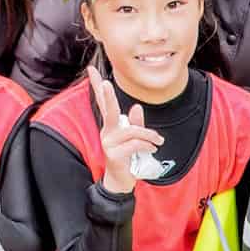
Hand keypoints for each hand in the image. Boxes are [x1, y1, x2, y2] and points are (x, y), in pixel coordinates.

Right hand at [91, 73, 163, 197]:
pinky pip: (135, 144)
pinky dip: (147, 145)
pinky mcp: (114, 154)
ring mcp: (109, 143)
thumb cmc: (129, 157)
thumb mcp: (135, 139)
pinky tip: (152, 148)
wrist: (121, 181)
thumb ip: (136, 123)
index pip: (103, 102)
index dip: (97, 86)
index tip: (91, 69)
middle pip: (108, 110)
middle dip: (107, 95)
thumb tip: (137, 107)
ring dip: (148, 135)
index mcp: (111, 125)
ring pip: (132, 131)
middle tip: (106, 82)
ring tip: (158, 141)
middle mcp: (107, 132)